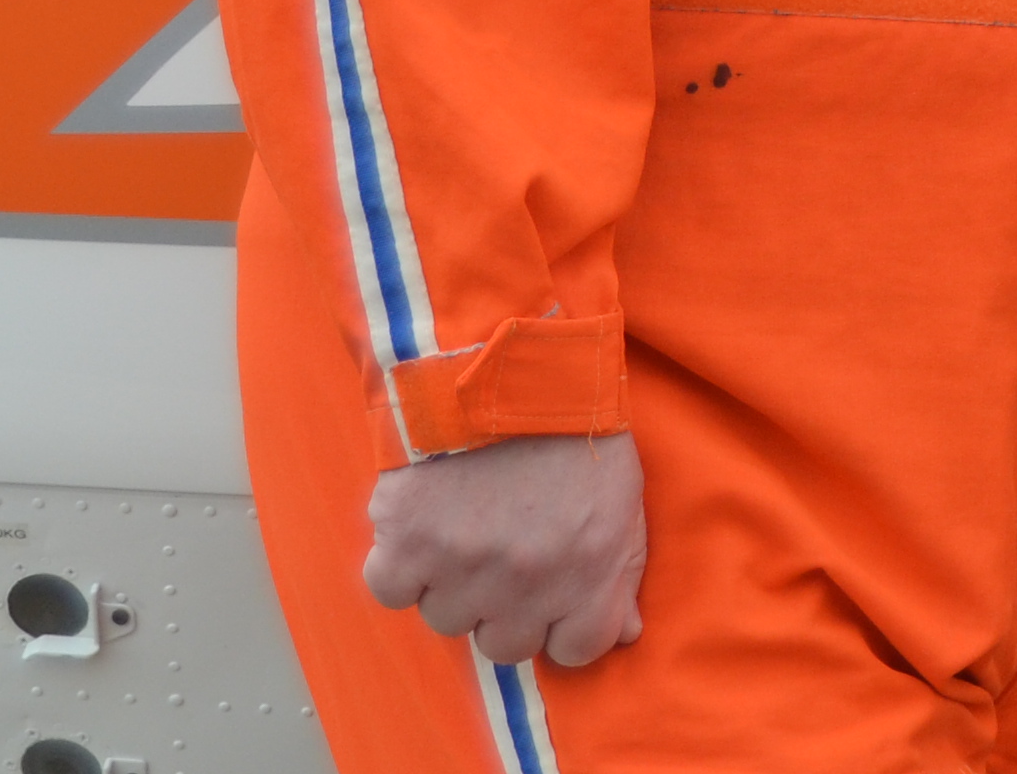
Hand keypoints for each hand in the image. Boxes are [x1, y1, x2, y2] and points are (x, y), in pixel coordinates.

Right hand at [361, 431, 646, 666]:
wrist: (508, 364)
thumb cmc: (574, 426)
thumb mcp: (623, 497)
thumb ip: (621, 573)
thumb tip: (624, 633)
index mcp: (590, 574)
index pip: (575, 651)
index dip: (561, 623)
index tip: (550, 590)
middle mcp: (529, 585)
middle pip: (504, 645)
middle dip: (504, 605)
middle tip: (503, 548)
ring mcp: (465, 570)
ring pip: (445, 618)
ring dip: (452, 581)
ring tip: (466, 520)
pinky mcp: (407, 546)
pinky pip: (391, 589)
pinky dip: (399, 563)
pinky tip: (423, 520)